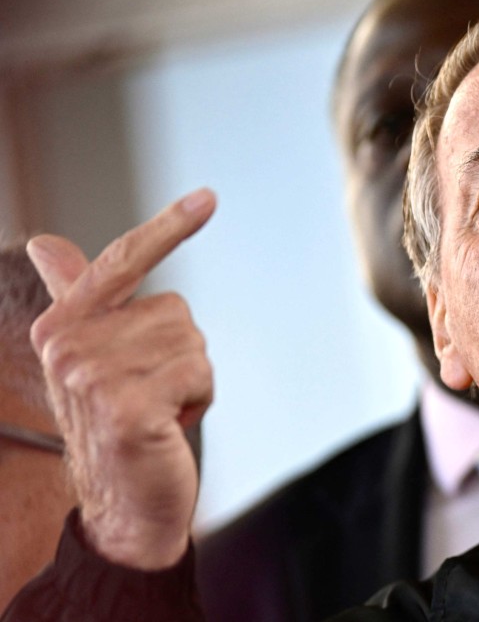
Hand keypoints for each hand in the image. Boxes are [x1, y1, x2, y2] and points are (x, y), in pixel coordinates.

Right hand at [27, 189, 216, 570]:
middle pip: (176, 310)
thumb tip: (45, 242)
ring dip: (190, 381)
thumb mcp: (95, 357)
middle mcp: (68, 344)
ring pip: (193, 342)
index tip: (209, 197)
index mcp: (62, 326)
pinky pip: (199, 374)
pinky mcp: (126, 406)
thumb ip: (78, 298)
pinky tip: (168, 429)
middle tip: (150, 396)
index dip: (168, 227)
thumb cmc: (120, 425)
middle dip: (179, 355)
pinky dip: (199, 402)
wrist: (125, 506)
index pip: (122, 262)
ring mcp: (93, 375)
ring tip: (157, 412)